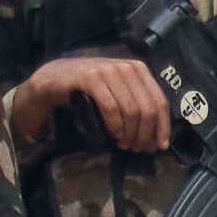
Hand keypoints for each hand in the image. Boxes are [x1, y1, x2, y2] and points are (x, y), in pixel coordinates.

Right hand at [11, 52, 167, 154]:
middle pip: (146, 108)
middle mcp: (126, 67)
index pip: (159, 101)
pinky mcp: (90, 78)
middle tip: (138, 149)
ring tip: (125, 145)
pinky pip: (111, 107)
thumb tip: (157, 136)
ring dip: (130, 133)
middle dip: (144, 134)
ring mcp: (108, 71)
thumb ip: (136, 104)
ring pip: (131, 110)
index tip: (160, 146)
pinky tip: (114, 135)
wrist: (54, 78)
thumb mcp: (118, 91)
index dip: (162, 126)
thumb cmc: (88, 89)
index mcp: (138, 69)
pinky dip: (115, 125)